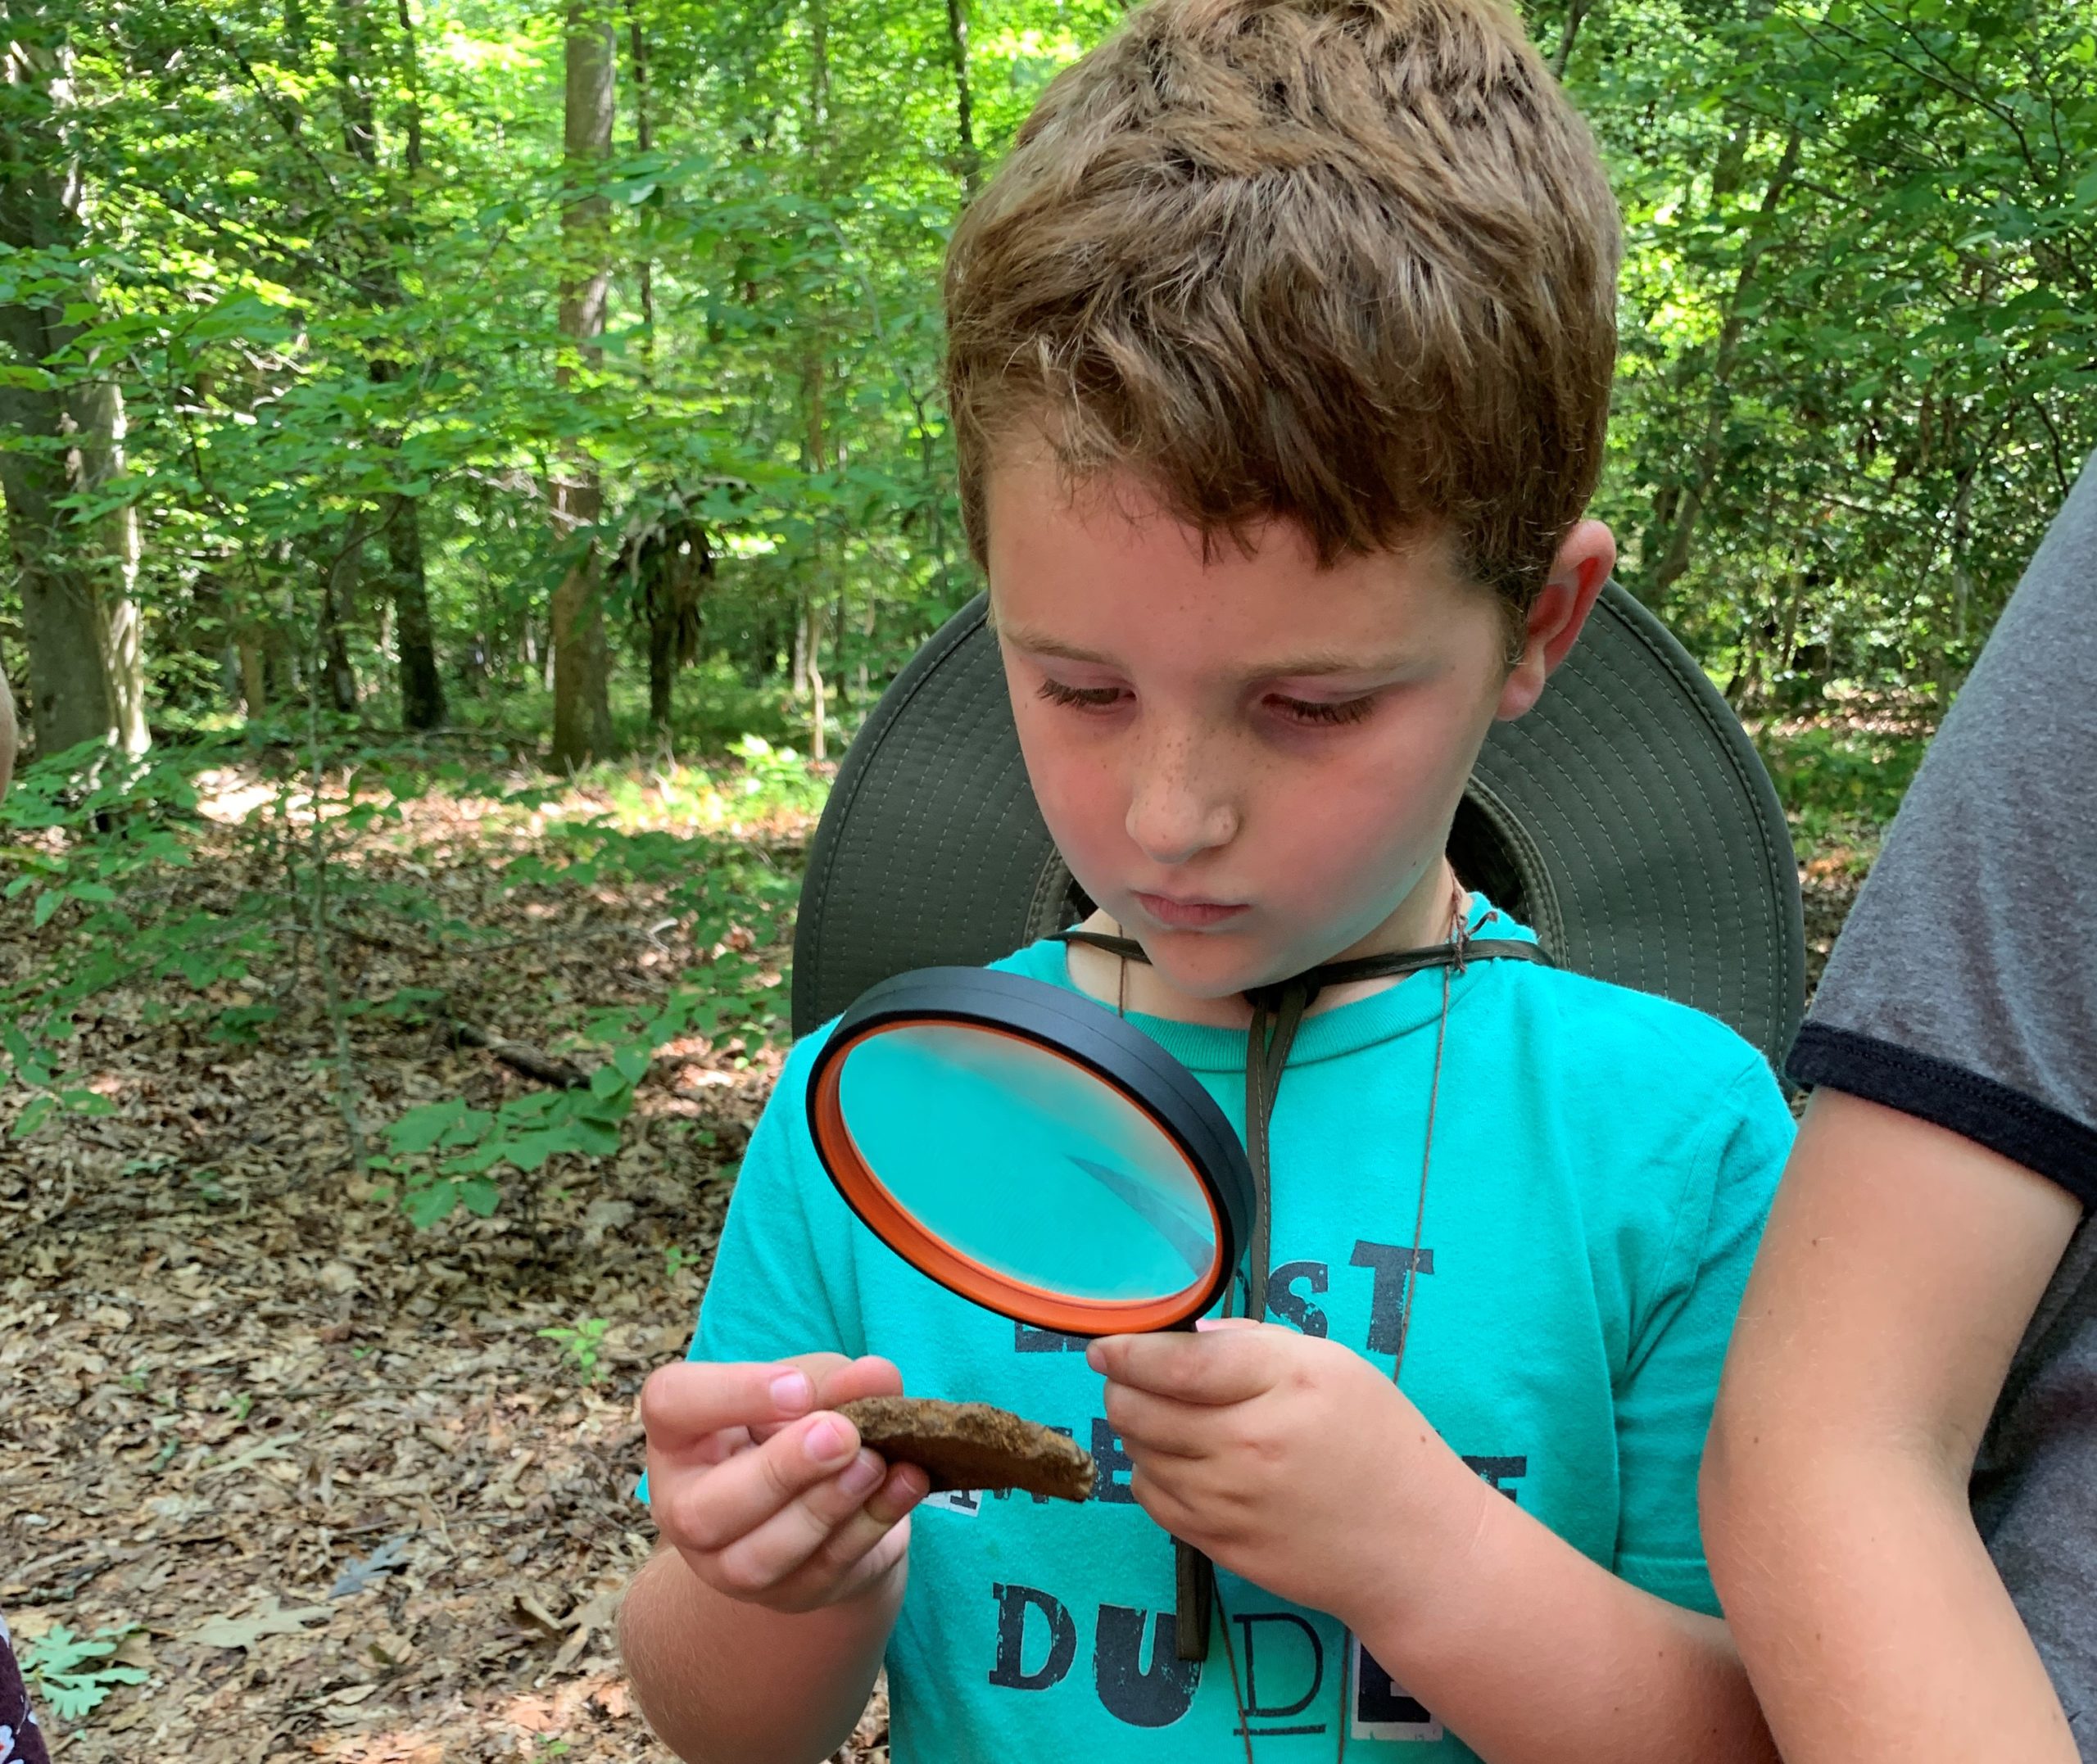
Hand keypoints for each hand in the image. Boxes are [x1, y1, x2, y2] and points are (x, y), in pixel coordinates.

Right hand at [640, 1352, 928, 1613]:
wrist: (829, 1495)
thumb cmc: (803, 1423)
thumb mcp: (815, 1386)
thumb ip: (839, 1381)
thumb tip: (878, 1378)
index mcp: (680, 1435)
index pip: (670, 1404)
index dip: (729, 1394)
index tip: (796, 1385)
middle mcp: (687, 1507)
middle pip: (703, 1508)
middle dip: (779, 1472)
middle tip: (842, 1434)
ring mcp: (729, 1565)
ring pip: (758, 1560)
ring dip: (824, 1509)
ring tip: (875, 1464)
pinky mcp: (788, 1596)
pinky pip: (823, 1571)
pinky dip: (871, 1526)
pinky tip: (905, 1484)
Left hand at [1088, 1320, 1488, 1628]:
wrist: (1415, 1549)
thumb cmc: (1380, 1443)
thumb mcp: (1334, 1366)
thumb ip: (1256, 1343)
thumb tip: (1188, 1336)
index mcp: (1283, 1384)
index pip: (1175, 1363)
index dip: (1127, 1350)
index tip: (1105, 1345)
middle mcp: (1248, 1444)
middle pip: (1140, 1408)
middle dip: (1120, 1385)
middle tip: (1128, 1376)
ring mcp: (1230, 1502)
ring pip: (1139, 1453)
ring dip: (1134, 1428)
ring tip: (1161, 1415)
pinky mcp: (1220, 1546)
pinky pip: (1152, 1499)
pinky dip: (1150, 1472)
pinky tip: (1178, 1460)